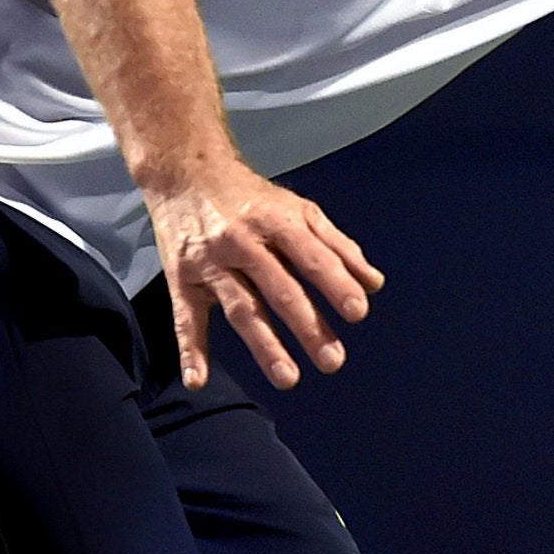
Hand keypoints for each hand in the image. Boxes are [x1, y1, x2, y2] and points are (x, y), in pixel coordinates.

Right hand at [144, 160, 384, 389]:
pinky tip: (200, 378)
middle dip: (308, 326)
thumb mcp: (299, 210)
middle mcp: (242, 241)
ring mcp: (210, 263)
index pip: (311, 257)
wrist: (186, 175)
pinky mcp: (181, 279)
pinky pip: (186, 318)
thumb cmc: (250, 198)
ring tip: (289, 377)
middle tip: (333, 359)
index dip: (336, 284)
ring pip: (241, 308)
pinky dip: (190, 350)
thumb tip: (372, 283)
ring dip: (265, 345)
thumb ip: (338, 246)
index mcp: (276, 220)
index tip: (357, 312)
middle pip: (279, 289)